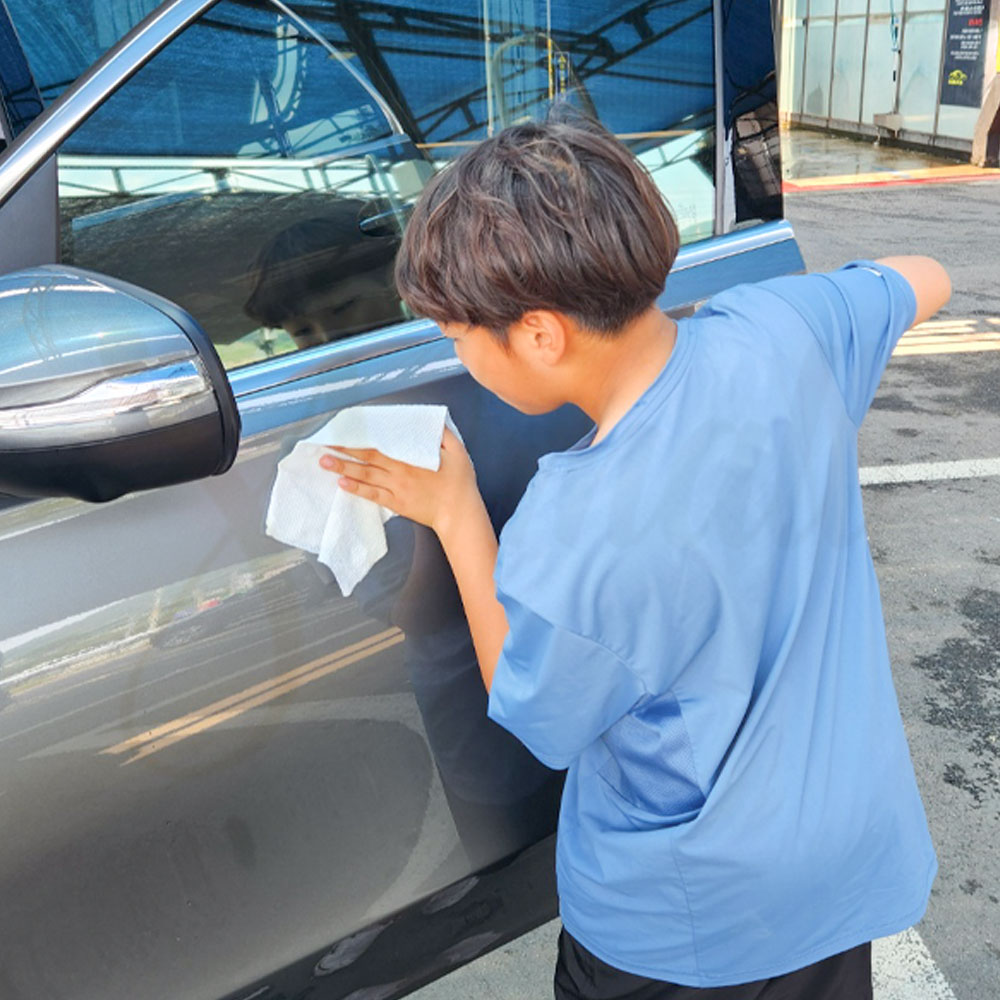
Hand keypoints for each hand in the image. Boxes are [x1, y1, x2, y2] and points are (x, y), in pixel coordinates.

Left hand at [319, 428, 481, 537]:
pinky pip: (372, 496)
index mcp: (410, 458)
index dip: (360, 437)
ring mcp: (395, 489)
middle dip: (344, 450)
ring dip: (343, 468)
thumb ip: (443, 435)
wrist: (459, 513)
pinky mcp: (396, 503)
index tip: (345, 430)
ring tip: (325, 461)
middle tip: (325, 443)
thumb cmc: (459, 483)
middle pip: (366, 458)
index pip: (379, 444)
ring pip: (365, 476)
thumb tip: (431, 422)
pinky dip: (356, 490)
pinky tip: (342, 484)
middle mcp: (399, 472)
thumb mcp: (457, 452)